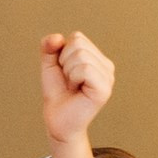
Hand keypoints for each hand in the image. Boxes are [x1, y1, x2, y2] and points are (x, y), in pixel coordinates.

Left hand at [40, 32, 112, 157]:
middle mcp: (107, 66)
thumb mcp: (50, 64)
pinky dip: (73, 78)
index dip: (62, 54)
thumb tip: (58, 37)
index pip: (77, 37)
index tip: (66, 73)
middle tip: (69, 81)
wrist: (57, 120)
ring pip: (81, 55)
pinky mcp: (104, 89)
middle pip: (78, 44)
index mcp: (97, 58)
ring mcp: (108, 77)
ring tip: (73, 86)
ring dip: (68, 72)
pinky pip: (84, 69)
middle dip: (64, 62)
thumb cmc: (57, 93)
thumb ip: (49, 46)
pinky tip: (77, 90)